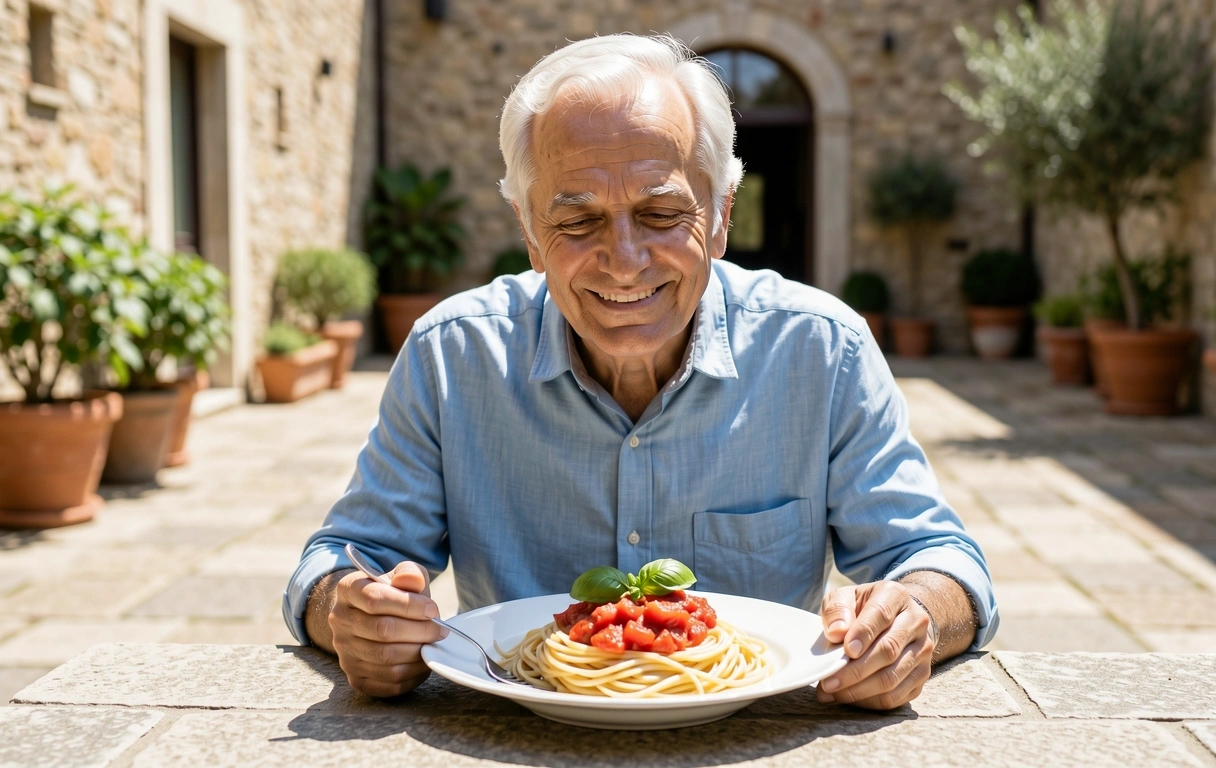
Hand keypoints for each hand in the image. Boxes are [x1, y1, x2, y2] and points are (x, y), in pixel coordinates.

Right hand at [327, 561, 446, 697]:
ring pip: (385, 658)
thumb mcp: (401, 576)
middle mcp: (340, 621)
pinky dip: (412, 674)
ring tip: (433, 644)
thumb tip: (413, 580)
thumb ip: (409, 574)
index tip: (432, 609)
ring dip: (417, 652)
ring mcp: (344, 652)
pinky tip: (422, 662)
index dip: (409, 605)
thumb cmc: (392, 596)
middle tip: (440, 630)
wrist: (371, 619)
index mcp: (348, 590)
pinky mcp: (355, 678)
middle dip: (419, 630)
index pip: (375, 598)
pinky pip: (387, 682)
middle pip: (382, 630)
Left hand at [815, 580, 935, 709]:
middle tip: (828, 681)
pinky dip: (870, 701)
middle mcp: (916, 622)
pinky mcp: (922, 675)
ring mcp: (923, 651)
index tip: (845, 650)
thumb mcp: (845, 596)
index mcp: (896, 596)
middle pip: (889, 651)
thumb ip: (837, 609)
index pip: (882, 615)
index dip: (863, 634)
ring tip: (832, 693)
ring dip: (859, 690)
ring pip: (893, 677)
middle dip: (855, 671)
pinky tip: (848, 698)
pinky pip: (897, 696)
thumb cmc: (863, 607)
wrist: (895, 617)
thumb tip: (837, 632)